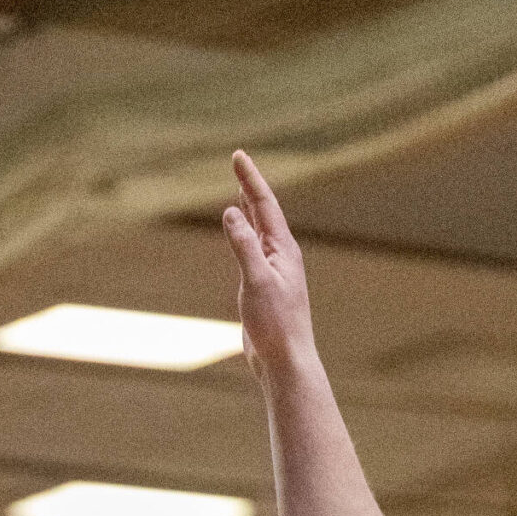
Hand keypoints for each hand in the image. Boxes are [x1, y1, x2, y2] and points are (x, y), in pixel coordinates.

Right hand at [222, 149, 315, 386]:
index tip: (238, 155)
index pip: (264, 204)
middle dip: (250, 187)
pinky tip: (240, 236)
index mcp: (283, 249)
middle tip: (239, 163)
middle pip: (264, 212)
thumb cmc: (275, 323)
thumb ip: (244, 245)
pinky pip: (252, 250)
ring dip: (249, 208)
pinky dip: (244, 234)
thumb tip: (232, 212)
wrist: (285, 359)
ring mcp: (274, 271)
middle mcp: (281, 255)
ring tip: (240, 191)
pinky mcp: (265, 287)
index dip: (250, 179)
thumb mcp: (256, 280)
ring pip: (260, 231)